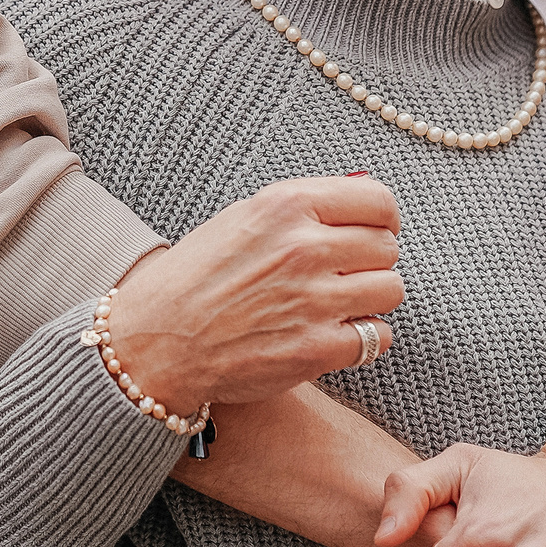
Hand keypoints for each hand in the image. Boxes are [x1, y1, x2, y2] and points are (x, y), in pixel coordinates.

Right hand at [112, 176, 402, 411]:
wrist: (155, 341)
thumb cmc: (195, 278)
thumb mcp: (242, 220)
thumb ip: (301, 209)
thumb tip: (361, 198)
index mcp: (285, 205)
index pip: (378, 200)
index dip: (383, 218)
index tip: (376, 231)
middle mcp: (303, 247)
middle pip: (387, 246)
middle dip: (373, 260)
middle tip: (346, 274)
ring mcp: (313, 300)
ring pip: (390, 290)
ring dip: (372, 299)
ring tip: (340, 305)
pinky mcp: (316, 348)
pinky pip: (378, 336)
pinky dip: (364, 339)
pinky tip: (335, 335)